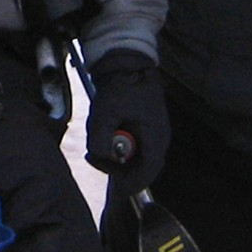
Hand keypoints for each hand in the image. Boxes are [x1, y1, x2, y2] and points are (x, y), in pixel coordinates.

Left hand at [84, 49, 167, 195]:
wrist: (126, 62)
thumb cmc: (121, 85)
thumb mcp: (105, 112)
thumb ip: (100, 137)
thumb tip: (97, 156)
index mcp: (155, 136)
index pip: (149, 170)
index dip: (133, 182)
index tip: (116, 188)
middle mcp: (158, 138)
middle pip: (141, 167)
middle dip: (116, 167)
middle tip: (94, 157)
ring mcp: (151, 134)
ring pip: (134, 157)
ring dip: (113, 153)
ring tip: (97, 134)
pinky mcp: (142, 129)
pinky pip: (130, 146)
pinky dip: (114, 143)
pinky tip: (103, 128)